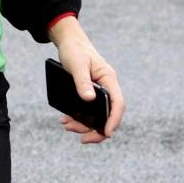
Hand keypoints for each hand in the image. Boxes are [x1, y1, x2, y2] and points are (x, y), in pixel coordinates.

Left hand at [49, 17, 124, 144]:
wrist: (69, 42)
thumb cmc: (75, 51)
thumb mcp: (76, 65)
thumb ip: (82, 82)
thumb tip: (88, 100)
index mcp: (109, 79)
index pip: (118, 103)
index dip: (114, 120)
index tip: (107, 133)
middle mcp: (107, 87)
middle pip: (109, 114)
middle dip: (97, 130)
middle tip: (83, 140)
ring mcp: (100, 92)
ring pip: (98, 115)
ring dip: (84, 125)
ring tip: (67, 126)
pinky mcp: (91, 94)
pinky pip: (89, 111)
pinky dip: (79, 118)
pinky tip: (66, 120)